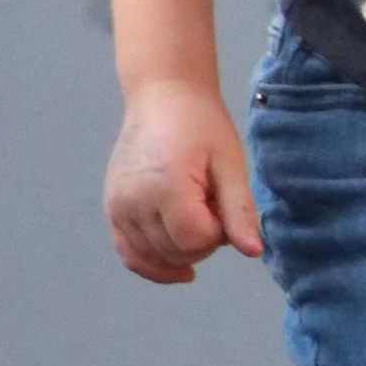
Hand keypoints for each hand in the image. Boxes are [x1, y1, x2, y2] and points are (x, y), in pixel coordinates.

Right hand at [104, 79, 264, 284]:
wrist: (162, 98)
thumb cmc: (201, 125)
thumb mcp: (230, 164)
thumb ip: (239, 211)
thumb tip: (253, 252)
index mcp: (166, 187)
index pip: (197, 241)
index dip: (217, 232)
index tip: (221, 203)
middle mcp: (134, 202)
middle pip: (176, 252)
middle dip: (202, 240)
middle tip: (209, 204)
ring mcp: (117, 208)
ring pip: (154, 258)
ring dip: (180, 249)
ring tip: (191, 214)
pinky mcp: (111, 210)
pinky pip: (129, 254)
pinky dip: (153, 264)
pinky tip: (178, 268)